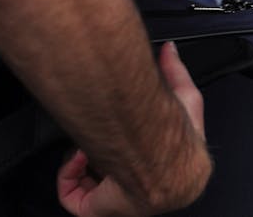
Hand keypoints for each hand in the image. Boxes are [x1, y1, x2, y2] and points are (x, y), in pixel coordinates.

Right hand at [56, 42, 208, 216]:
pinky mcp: (97, 210)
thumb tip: (169, 50)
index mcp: (166, 164)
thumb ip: (176, 71)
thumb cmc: (177, 134)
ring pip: (91, 183)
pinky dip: (68, 175)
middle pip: (112, 170)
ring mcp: (118, 201)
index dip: (128, 141)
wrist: (163, 161)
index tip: (120, 125)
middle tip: (99, 133)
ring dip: (84, 159)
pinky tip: (77, 156)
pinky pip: (72, 198)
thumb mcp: (184, 95)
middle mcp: (140, 185)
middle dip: (102, 150)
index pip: (142, 158)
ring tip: (88, 142)